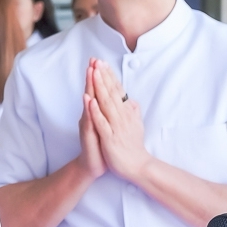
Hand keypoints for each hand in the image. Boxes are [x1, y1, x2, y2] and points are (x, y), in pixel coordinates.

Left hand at [85, 60, 151, 182]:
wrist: (137, 166)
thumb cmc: (133, 145)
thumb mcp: (135, 125)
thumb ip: (133, 112)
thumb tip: (133, 101)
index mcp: (126, 112)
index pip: (117, 90)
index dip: (109, 76)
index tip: (102, 63)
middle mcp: (122, 116)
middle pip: (111, 92)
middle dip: (103, 76)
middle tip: (96, 61)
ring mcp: (116, 126)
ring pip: (106, 103)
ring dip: (99, 87)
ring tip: (93, 73)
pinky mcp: (110, 137)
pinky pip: (101, 122)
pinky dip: (95, 111)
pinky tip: (90, 101)